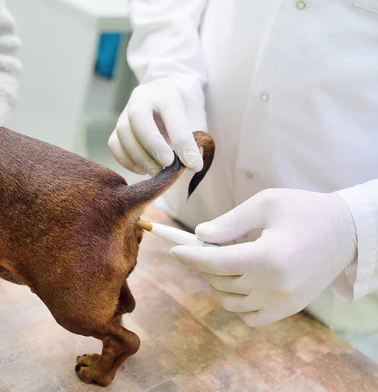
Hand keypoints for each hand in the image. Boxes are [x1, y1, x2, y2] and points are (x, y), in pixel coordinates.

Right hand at [108, 77, 206, 175]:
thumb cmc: (186, 113)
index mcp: (166, 91)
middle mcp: (141, 97)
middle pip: (138, 119)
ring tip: (158, 171)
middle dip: (154, 147)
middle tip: (168, 166)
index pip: (173, 117)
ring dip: (141, 158)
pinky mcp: (116, 128)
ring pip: (123, 134)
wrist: (170, 102)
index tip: (193, 164)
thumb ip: (194, 142)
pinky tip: (144, 168)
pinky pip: (115, 146)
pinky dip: (128, 162)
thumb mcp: (197, 121)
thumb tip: (188, 167)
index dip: (183, 143)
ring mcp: (124, 111)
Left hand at [169, 189, 357, 325]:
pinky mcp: (288, 309)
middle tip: (207, 245)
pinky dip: (237, 302)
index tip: (173, 250)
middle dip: (204, 262)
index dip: (189, 256)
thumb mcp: (265, 204)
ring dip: (218, 282)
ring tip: (227, 260)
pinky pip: (248, 316)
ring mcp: (283, 302)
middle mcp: (275, 285)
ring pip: (229, 301)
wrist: (346, 232)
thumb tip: (199, 236)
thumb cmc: (303, 210)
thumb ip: (229, 222)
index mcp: (268, 257)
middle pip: (219, 280)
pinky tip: (241, 280)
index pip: (215, 262)